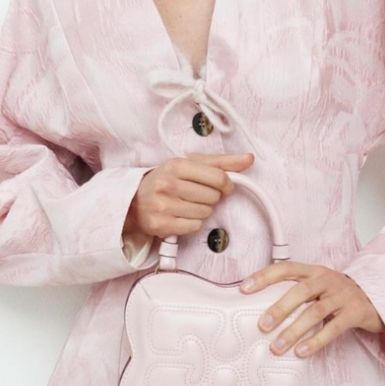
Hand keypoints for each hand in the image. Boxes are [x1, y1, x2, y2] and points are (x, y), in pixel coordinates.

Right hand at [123, 147, 254, 247]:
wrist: (135, 201)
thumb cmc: (168, 180)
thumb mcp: (190, 165)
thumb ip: (221, 162)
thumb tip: (249, 158)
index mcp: (177, 165)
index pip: (218, 176)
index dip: (227, 184)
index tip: (225, 186)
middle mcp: (168, 184)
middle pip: (213, 196)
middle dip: (211, 197)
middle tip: (198, 194)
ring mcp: (163, 206)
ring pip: (205, 212)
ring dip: (202, 210)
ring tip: (188, 204)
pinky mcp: (162, 225)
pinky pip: (195, 226)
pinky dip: (193, 223)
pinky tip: (182, 215)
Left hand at [243, 258, 384, 357]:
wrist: (376, 297)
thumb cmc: (338, 294)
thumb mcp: (319, 286)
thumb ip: (296, 292)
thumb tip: (261, 312)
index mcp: (314, 271)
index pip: (286, 268)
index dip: (264, 276)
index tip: (244, 289)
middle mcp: (327, 280)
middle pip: (301, 291)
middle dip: (279, 308)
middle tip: (262, 326)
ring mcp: (342, 296)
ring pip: (315, 312)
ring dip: (294, 330)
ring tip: (277, 347)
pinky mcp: (354, 313)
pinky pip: (333, 328)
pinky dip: (316, 341)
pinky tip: (301, 352)